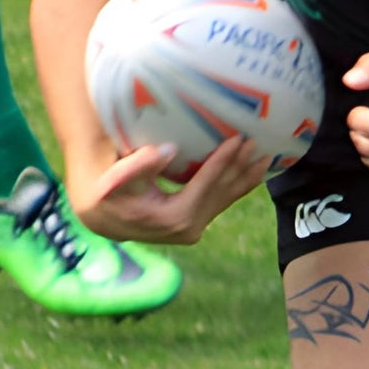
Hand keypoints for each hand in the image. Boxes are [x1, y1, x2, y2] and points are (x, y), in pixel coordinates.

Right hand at [68, 134, 270, 245]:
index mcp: (171, 219)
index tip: (237, 140)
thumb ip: (137, 166)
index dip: (221, 163)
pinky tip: (253, 171)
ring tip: (266, 155)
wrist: (103, 216)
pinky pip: (220, 203)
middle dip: (239, 168)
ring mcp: (192, 229)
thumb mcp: (115, 179)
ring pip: (224, 200)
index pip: (203, 187)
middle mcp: (187, 229)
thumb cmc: (107, 193)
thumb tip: (169, 152)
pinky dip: (237, 185)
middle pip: (220, 194)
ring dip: (245, 177)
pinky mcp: (193, 224)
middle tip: (258, 142)